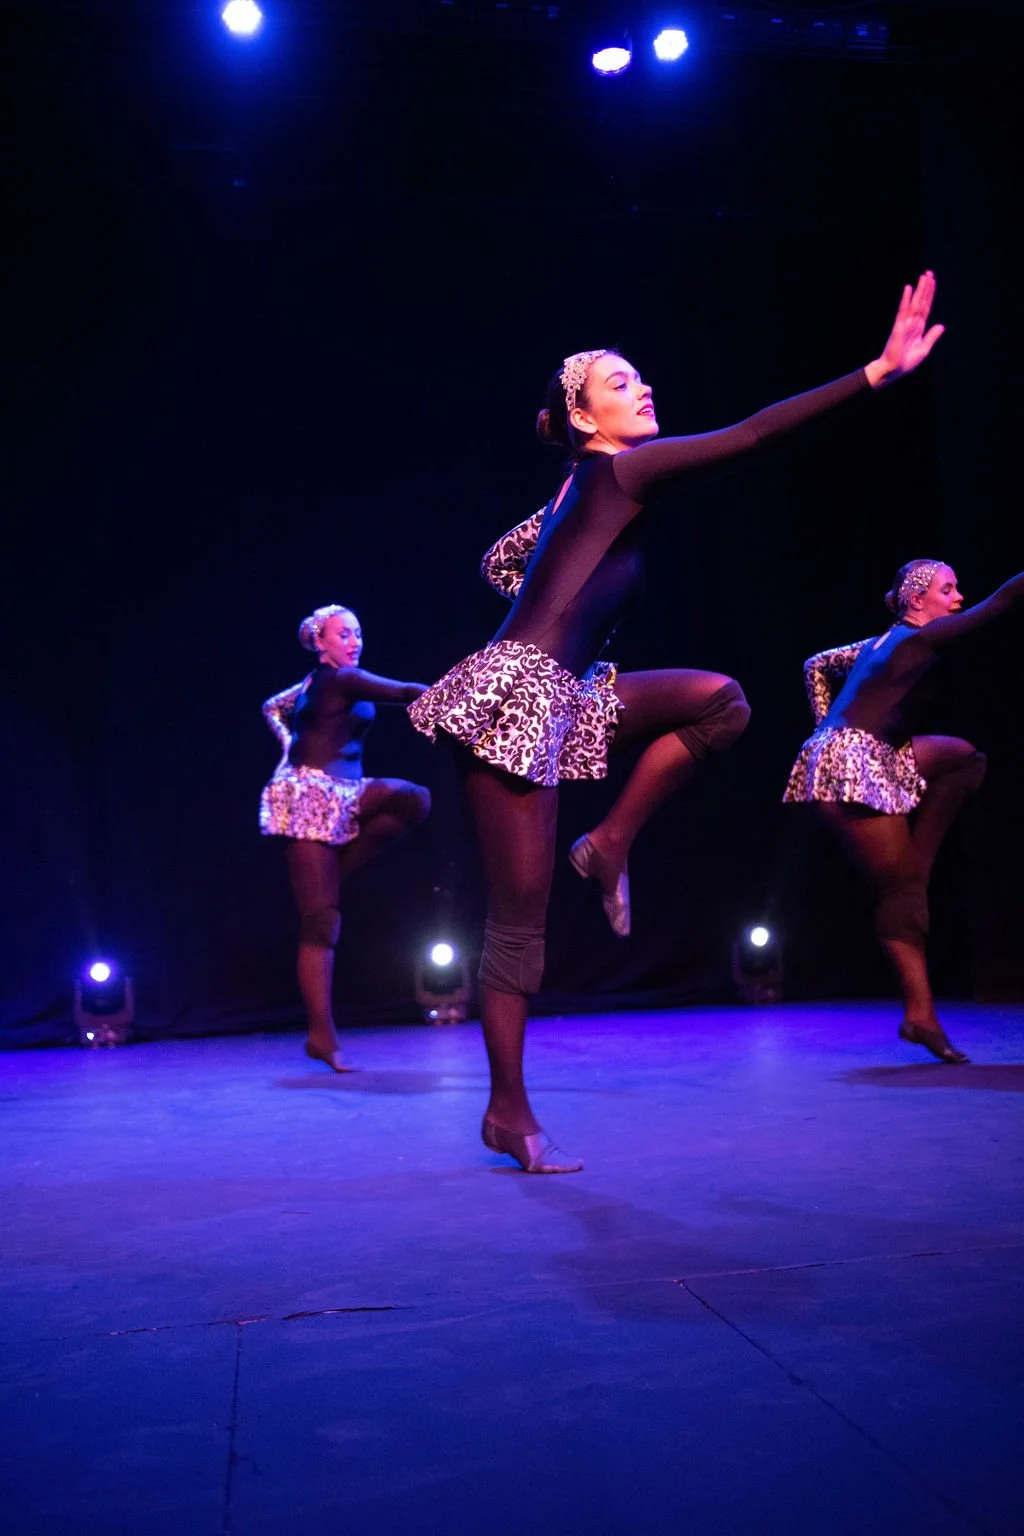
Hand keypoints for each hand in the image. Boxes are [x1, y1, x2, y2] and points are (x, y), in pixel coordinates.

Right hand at [865, 270, 944, 388]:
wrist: (893, 371)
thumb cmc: (905, 363)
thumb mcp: (924, 349)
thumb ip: (932, 337)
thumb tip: (941, 325)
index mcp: (918, 328)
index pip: (926, 307)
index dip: (930, 294)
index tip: (932, 282)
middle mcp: (912, 323)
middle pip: (921, 302)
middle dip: (926, 288)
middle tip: (929, 273)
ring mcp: (905, 324)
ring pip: (915, 303)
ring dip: (920, 289)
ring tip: (924, 276)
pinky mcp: (898, 327)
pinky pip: (903, 311)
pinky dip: (906, 299)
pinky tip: (908, 288)